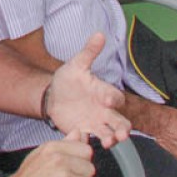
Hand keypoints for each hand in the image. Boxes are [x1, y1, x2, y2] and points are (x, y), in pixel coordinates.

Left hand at [46, 33, 130, 148]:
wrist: (53, 96)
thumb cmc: (69, 80)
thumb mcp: (76, 65)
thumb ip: (89, 52)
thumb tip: (99, 34)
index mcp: (104, 93)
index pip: (116, 97)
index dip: (113, 99)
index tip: (107, 101)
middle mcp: (104, 111)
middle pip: (121, 122)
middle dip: (123, 128)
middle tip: (121, 134)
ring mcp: (96, 123)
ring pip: (111, 134)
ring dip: (112, 139)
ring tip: (108, 143)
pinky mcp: (85, 132)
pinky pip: (91, 140)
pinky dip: (89, 141)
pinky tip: (84, 140)